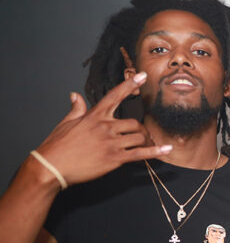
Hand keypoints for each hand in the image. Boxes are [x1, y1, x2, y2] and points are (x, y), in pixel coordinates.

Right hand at [33, 73, 170, 187]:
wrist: (52, 166)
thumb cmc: (57, 145)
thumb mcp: (66, 123)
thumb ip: (77, 108)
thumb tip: (75, 95)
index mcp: (94, 116)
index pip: (115, 95)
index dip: (130, 84)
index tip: (143, 76)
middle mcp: (105, 126)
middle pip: (134, 123)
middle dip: (140, 130)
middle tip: (141, 137)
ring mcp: (111, 142)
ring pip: (139, 137)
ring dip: (145, 142)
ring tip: (144, 146)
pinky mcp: (114, 158)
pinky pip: (140, 153)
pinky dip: (155, 152)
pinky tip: (165, 150)